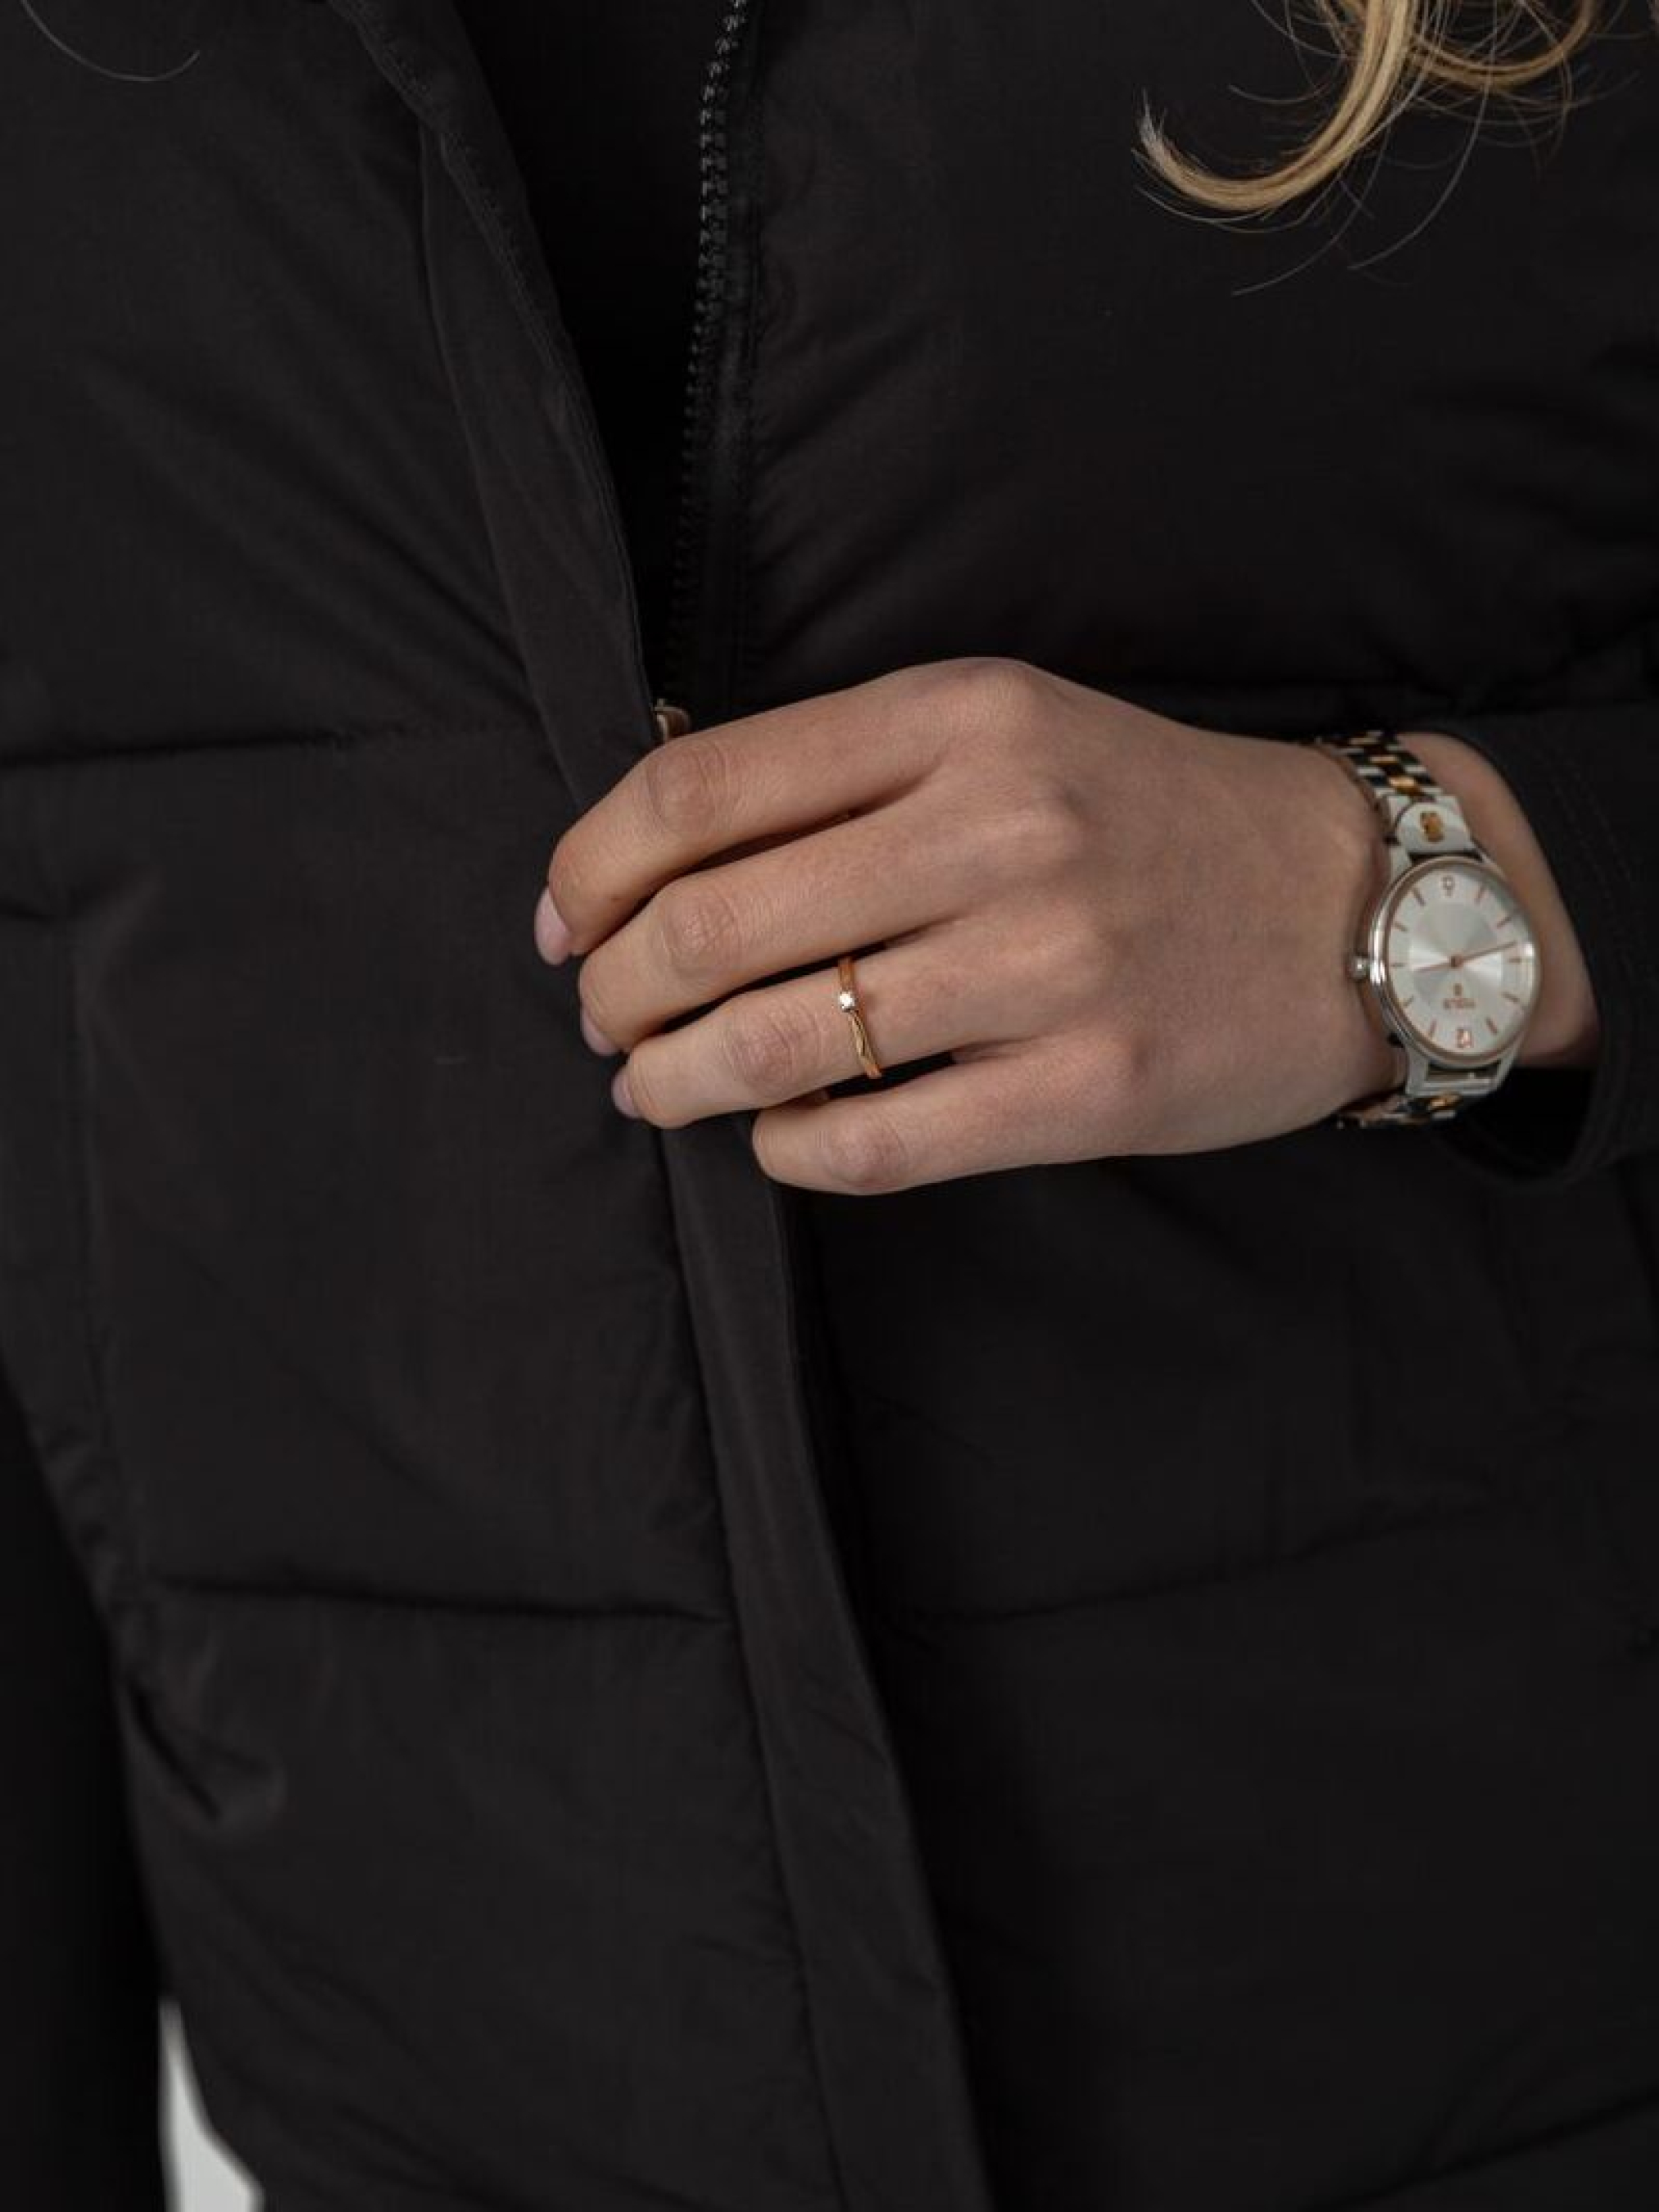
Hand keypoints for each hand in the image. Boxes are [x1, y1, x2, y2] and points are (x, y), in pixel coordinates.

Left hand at [534, 656, 1402, 1192]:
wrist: (1353, 901)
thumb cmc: (1147, 814)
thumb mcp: (1004, 726)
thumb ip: (842, 764)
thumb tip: (642, 821)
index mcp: (958, 716)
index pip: (695, 791)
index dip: (587, 868)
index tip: (564, 924)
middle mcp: (997, 828)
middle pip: (709, 925)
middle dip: (613, 992)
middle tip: (602, 1021)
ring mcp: (1047, 964)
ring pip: (774, 1046)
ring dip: (671, 1081)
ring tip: (652, 1088)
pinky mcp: (1088, 1086)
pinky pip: (875, 1143)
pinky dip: (786, 1152)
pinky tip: (773, 1139)